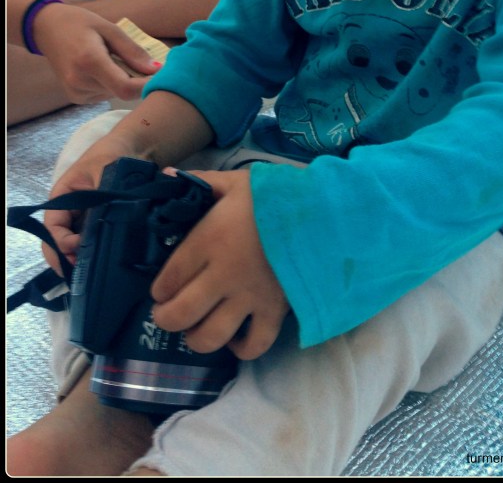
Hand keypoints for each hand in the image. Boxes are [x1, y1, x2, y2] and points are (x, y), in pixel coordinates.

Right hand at [34, 3, 160, 104]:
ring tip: (116, 61)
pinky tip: (104, 69)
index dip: (147, 86)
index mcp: (89, 61)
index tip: (162, 76)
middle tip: (144, 63)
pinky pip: (105, 95)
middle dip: (138, 80)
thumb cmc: (80, 23)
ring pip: (115, 95)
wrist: (45, 28)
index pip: (126, 88)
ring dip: (124, 81)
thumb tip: (156, 69)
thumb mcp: (109, 29)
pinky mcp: (76, 98)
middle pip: (122, 92)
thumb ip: (133, 51)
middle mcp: (80, 81)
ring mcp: (76, 92)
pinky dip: (112, 84)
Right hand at [44, 132, 136, 272]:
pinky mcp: (103, 225)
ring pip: (76, 246)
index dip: (60, 241)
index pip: (52, 226)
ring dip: (81, 260)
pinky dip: (96, 254)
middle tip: (80, 273)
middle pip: (59, 241)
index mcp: (63, 198)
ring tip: (92, 274)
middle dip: (65, 259)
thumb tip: (103, 221)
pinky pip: (94, 242)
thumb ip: (102, 195)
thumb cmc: (114, 155)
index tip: (76, 248)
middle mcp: (71, 212)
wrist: (136, 149)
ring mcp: (86, 220)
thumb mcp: (105, 171)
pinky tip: (105, 265)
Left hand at [151, 169, 288, 359]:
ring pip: (209, 337)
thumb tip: (167, 176)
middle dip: (165, 319)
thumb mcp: (235, 182)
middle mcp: (223, 275)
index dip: (158, 290)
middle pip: (180, 314)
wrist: (322, 211)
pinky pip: (253, 345)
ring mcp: (249, 297)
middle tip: (167, 314)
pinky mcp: (275, 311)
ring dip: (196, 338)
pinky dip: (240, 349)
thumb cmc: (274, 196)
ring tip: (196, 329)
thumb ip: (200, 181)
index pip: (167, 279)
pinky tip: (235, 338)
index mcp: (208, 241)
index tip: (161, 289)